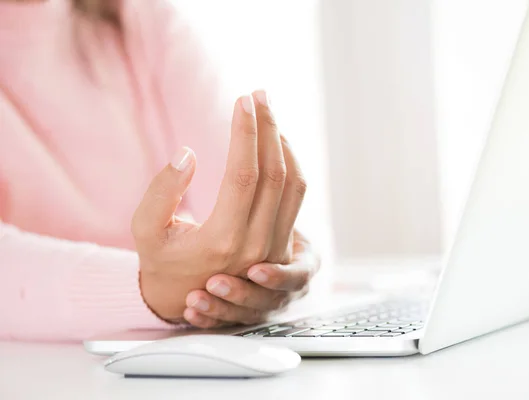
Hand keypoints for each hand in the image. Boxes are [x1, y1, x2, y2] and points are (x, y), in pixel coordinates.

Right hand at [132, 91, 307, 321]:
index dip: (246, 133)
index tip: (242, 100)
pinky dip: (291, 164)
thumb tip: (188, 153)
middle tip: (259, 94)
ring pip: (293, 184)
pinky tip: (277, 142)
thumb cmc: (160, 259)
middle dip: (268, 127)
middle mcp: (255, 244)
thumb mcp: (146, 229)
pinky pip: (296, 197)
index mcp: (220, 240)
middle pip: (275, 174)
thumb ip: (162, 192)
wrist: (183, 297)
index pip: (244, 174)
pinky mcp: (281, 243)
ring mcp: (273, 246)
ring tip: (268, 112)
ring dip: (283, 142)